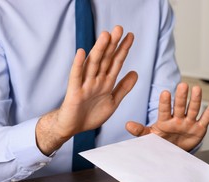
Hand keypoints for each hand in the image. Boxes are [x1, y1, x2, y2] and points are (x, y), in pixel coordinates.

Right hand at [36, 25, 137, 154]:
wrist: (73, 127)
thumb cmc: (91, 114)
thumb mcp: (113, 101)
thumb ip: (123, 87)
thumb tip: (136, 72)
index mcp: (106, 82)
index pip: (116, 62)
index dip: (123, 49)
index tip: (130, 36)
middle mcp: (96, 80)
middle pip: (105, 59)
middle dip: (112, 44)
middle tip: (119, 28)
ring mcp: (84, 84)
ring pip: (92, 64)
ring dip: (98, 50)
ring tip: (105, 36)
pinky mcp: (74, 92)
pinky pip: (76, 77)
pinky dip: (78, 65)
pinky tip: (81, 52)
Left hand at [126, 83, 208, 150]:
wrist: (173, 152)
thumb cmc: (162, 142)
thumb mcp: (150, 136)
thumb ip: (140, 130)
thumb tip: (127, 125)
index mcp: (164, 120)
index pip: (164, 110)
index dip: (165, 102)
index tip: (165, 93)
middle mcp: (177, 119)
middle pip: (180, 106)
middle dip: (181, 97)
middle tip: (182, 85)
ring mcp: (189, 122)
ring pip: (193, 109)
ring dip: (195, 100)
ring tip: (197, 89)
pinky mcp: (199, 128)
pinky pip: (206, 119)